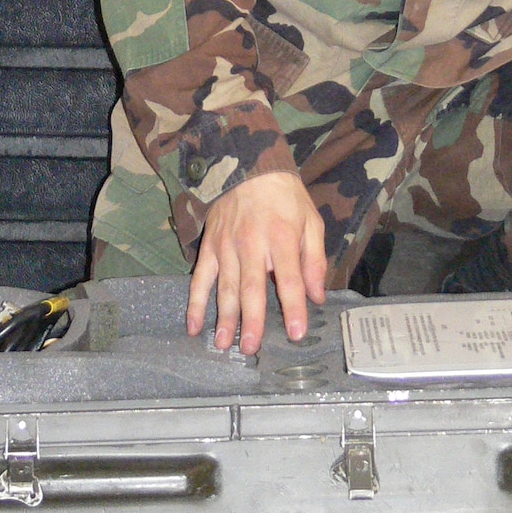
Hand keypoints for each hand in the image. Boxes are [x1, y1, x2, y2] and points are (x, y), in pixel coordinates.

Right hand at [186, 171, 326, 354]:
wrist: (250, 165)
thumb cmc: (285, 198)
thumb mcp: (311, 220)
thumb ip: (314, 259)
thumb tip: (317, 295)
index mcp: (281, 237)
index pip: (289, 278)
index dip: (294, 307)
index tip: (297, 334)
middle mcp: (252, 243)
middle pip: (252, 287)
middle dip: (252, 320)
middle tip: (251, 348)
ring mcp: (227, 245)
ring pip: (225, 286)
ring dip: (224, 317)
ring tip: (223, 344)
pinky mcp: (210, 245)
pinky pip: (200, 276)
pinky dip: (195, 302)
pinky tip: (194, 325)